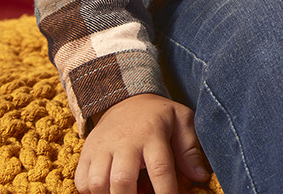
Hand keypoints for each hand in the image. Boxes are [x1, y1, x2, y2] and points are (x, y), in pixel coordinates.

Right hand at [74, 93, 209, 193]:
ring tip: (126, 193)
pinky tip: (108, 190)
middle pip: (122, 180)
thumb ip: (190, 149)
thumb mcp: (181, 121)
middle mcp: (125, 141)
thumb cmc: (158, 116)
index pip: (160, 169)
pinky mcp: (86, 153)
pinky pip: (82, 182)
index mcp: (153, 133)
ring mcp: (102, 147)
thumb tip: (200, 177)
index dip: (166, 193)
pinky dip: (92, 192)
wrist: (126, 98)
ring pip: (98, 183)